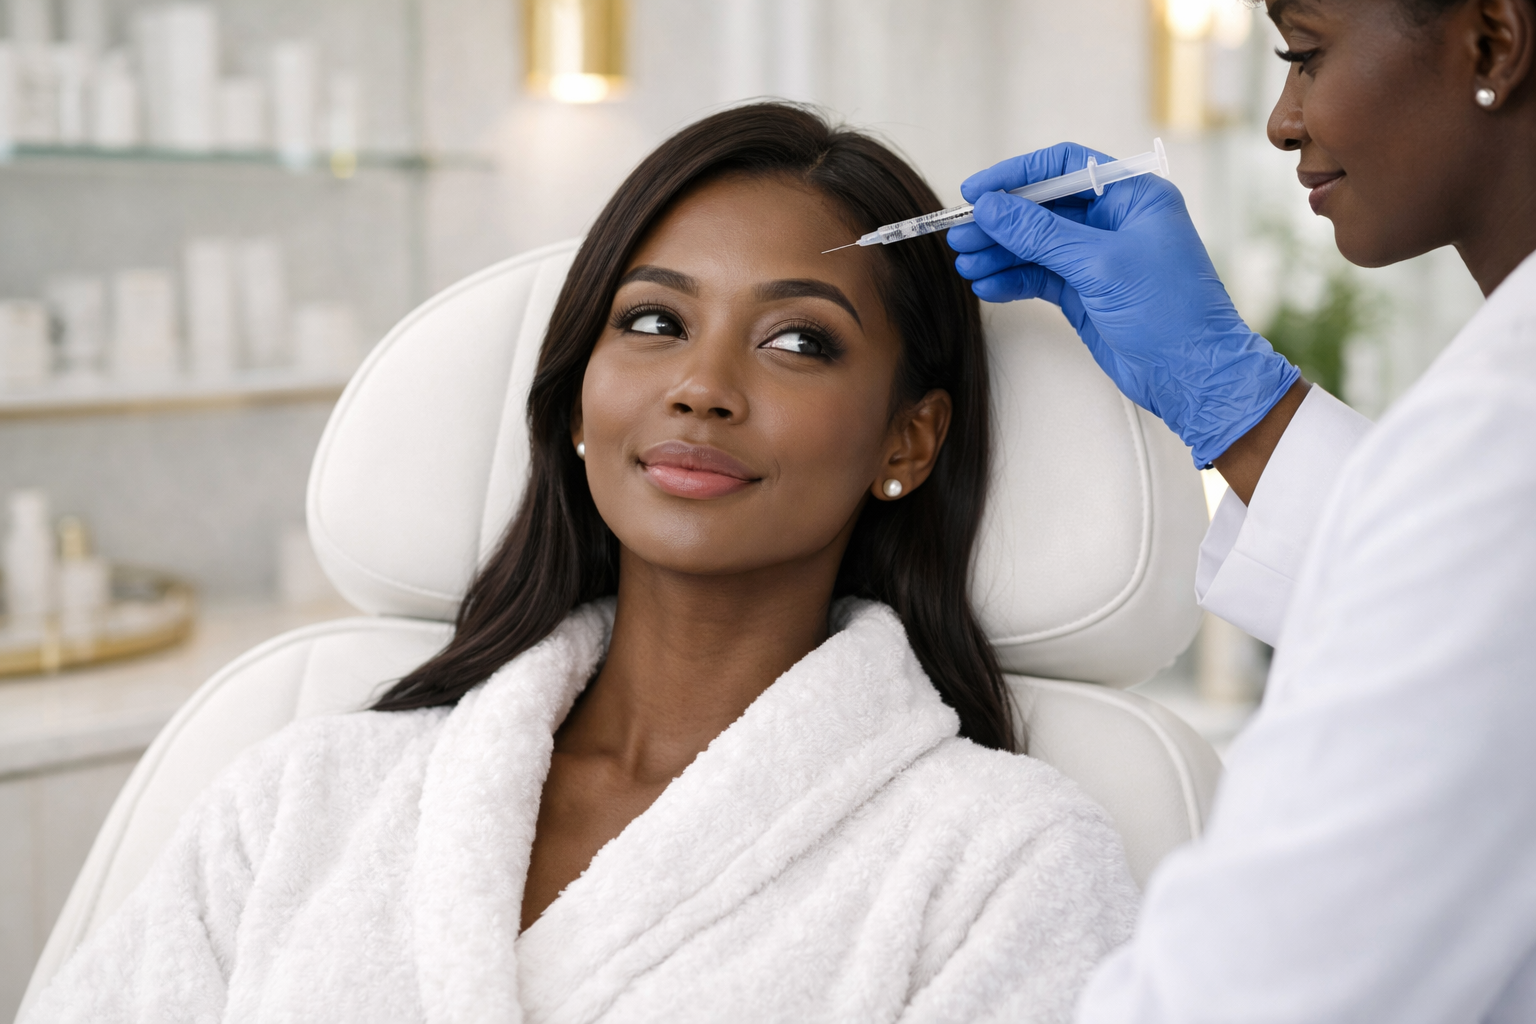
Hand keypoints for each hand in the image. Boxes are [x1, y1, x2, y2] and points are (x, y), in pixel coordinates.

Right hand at [947, 142, 1298, 466]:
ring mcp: (1097, 258)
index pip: (1063, 168)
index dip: (1015, 176)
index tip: (975, 192)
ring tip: (965, 263)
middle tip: (960, 235)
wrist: (1192, 375)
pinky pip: (1039, 277)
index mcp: (1132, 196)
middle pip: (1042, 208)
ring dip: (999, 253)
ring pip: (1035, 245)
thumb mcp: (1101, 265)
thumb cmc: (1170, 312)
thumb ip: (1040, 234)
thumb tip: (990, 207)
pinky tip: (986, 285)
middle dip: (1000, 222)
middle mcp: (1114, 221)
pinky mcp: (1085, 292)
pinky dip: (1012, 280)